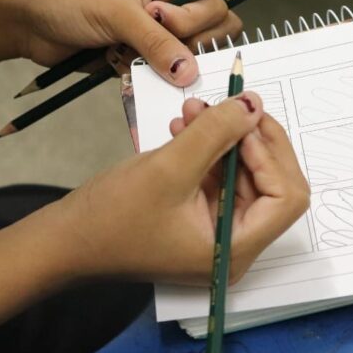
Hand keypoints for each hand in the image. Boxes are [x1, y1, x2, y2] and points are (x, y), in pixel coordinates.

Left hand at [9, 0, 242, 84]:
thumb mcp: (118, 13)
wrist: (23, 17)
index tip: (160, 22)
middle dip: (184, 46)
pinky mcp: (133, 52)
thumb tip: (191, 73)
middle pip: (206, 32)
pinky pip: (156, 71)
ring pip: (181, 57)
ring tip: (125, 54)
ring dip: (158, 63)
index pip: (211, 2)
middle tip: (152, 47)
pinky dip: (142, 75)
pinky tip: (117, 65)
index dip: (195, 20)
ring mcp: (149, 28)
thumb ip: (159, 43)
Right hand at [49, 92, 309, 283]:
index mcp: (234, 249)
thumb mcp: (168, 167)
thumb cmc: (111, 218)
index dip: (271, 154)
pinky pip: (217, 174)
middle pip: (271, 182)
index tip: (243, 122)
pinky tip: (182, 127)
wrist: (66, 239)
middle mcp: (233, 245)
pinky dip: (206, 147)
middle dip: (247, 138)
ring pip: (242, 172)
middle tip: (226, 103)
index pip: (287, 198)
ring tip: (192, 110)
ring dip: (223, 136)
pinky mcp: (198, 216)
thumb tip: (253, 104)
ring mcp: (216, 231)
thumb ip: (216, 133)